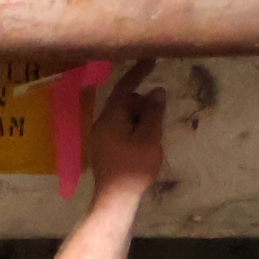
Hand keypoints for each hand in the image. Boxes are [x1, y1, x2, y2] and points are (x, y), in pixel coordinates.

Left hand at [87, 58, 165, 198]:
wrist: (116, 199)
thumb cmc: (133, 168)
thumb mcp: (149, 137)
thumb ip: (153, 112)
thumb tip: (156, 91)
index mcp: (109, 118)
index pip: (124, 88)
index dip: (137, 72)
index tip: (150, 59)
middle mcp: (101, 124)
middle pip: (126, 103)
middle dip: (144, 106)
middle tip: (157, 123)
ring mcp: (101, 137)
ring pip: (126, 117)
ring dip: (142, 120)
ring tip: (151, 139)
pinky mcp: (105, 148)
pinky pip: (123, 130)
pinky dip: (136, 130)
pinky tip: (145, 144)